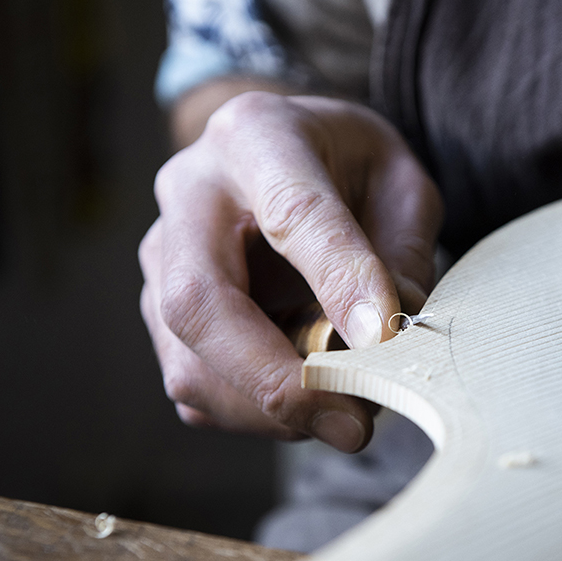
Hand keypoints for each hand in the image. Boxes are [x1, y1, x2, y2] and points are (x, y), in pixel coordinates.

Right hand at [138, 91, 443, 451]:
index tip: (383, 338)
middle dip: (276, 379)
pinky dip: (254, 415)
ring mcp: (163, 258)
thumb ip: (401, 249)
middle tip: (352, 422)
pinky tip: (306, 405)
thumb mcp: (397, 181)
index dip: (337, 280)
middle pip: (199, 303)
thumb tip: (388, 335)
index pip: (291, 212)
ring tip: (343, 417)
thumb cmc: (346, 166)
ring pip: (188, 362)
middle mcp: (190, 195)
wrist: (283, 154)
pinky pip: (195, 387)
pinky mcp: (160, 312)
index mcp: (256, 137)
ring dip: (270, 411)